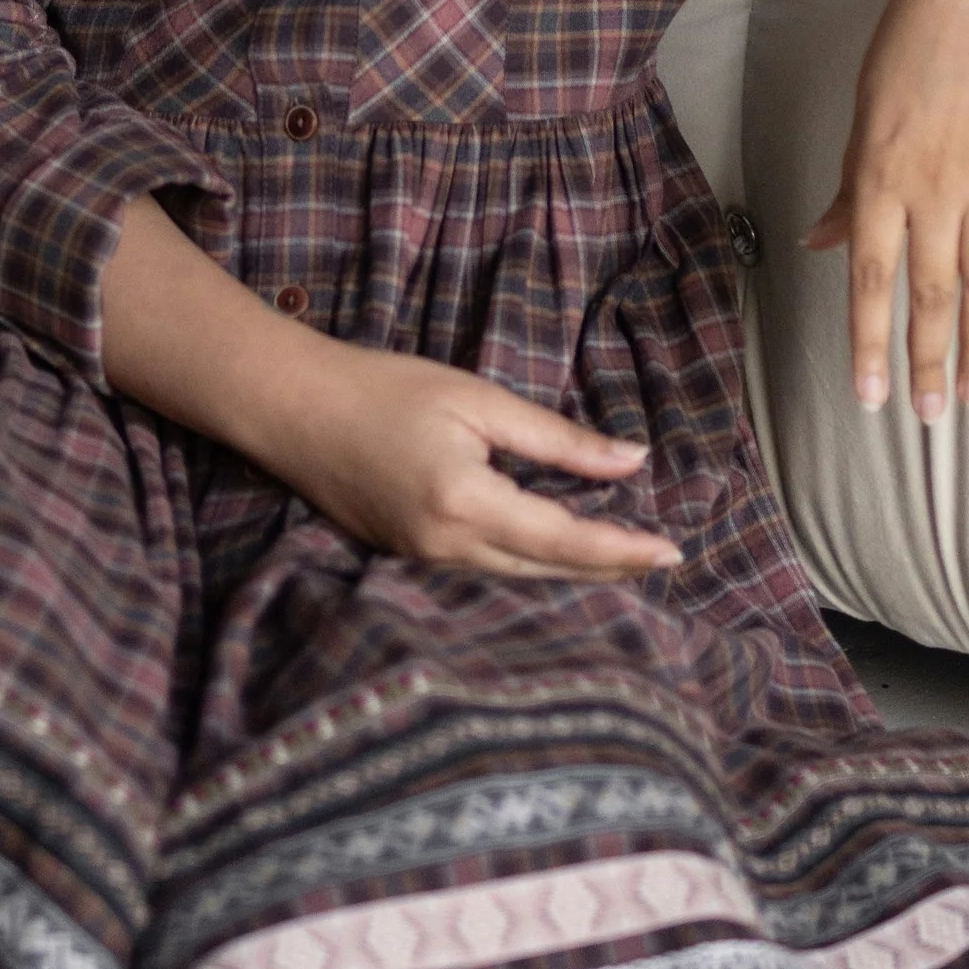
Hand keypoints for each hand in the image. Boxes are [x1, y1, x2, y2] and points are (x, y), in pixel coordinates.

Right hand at [267, 340, 681, 580]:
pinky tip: (557, 553)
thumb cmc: (385, 388)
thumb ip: (557, 438)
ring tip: (625, 558)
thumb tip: (631, 461)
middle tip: (664, 559)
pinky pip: (487, 573)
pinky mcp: (408, 558)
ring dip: (574, 571)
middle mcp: (447, 547)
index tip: (673, 550)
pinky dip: (531, 566)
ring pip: (519, 579)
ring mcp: (424, 561)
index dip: (623, 549)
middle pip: (548, 572)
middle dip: (610, 568)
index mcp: (467, 502)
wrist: (294, 409)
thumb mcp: (478, 400)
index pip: (565, 539)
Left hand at [801, 0, 968, 420]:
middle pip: (930, 290)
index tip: (869, 397)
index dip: (869, 342)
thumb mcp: (864, 109)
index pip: (870, 276)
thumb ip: (851, 184)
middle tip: (933, 416)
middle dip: (928, 360)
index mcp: (878, 171)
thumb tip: (822, 242)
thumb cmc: (913, 40)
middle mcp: (931, 183)